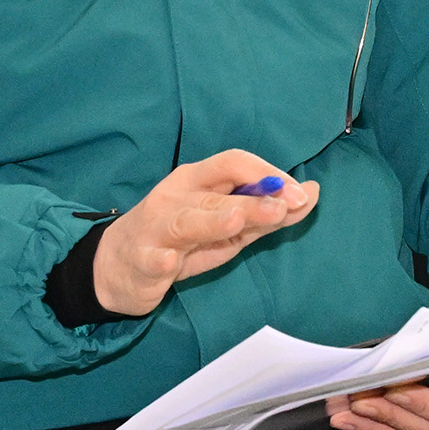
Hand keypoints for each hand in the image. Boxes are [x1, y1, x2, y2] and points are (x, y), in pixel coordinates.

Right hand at [93, 151, 318, 316]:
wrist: (117, 267)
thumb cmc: (178, 241)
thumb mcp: (227, 228)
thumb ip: (267, 214)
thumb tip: (311, 194)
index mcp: (197, 181)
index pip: (233, 162)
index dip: (267, 174)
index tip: (299, 194)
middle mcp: (176, 196)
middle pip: (217, 193)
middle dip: (253, 200)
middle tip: (285, 206)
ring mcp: (156, 227)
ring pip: (185, 220)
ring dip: (213, 219)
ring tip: (237, 220)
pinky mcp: (142, 259)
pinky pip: (152, 258)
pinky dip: (161, 259)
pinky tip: (171, 262)